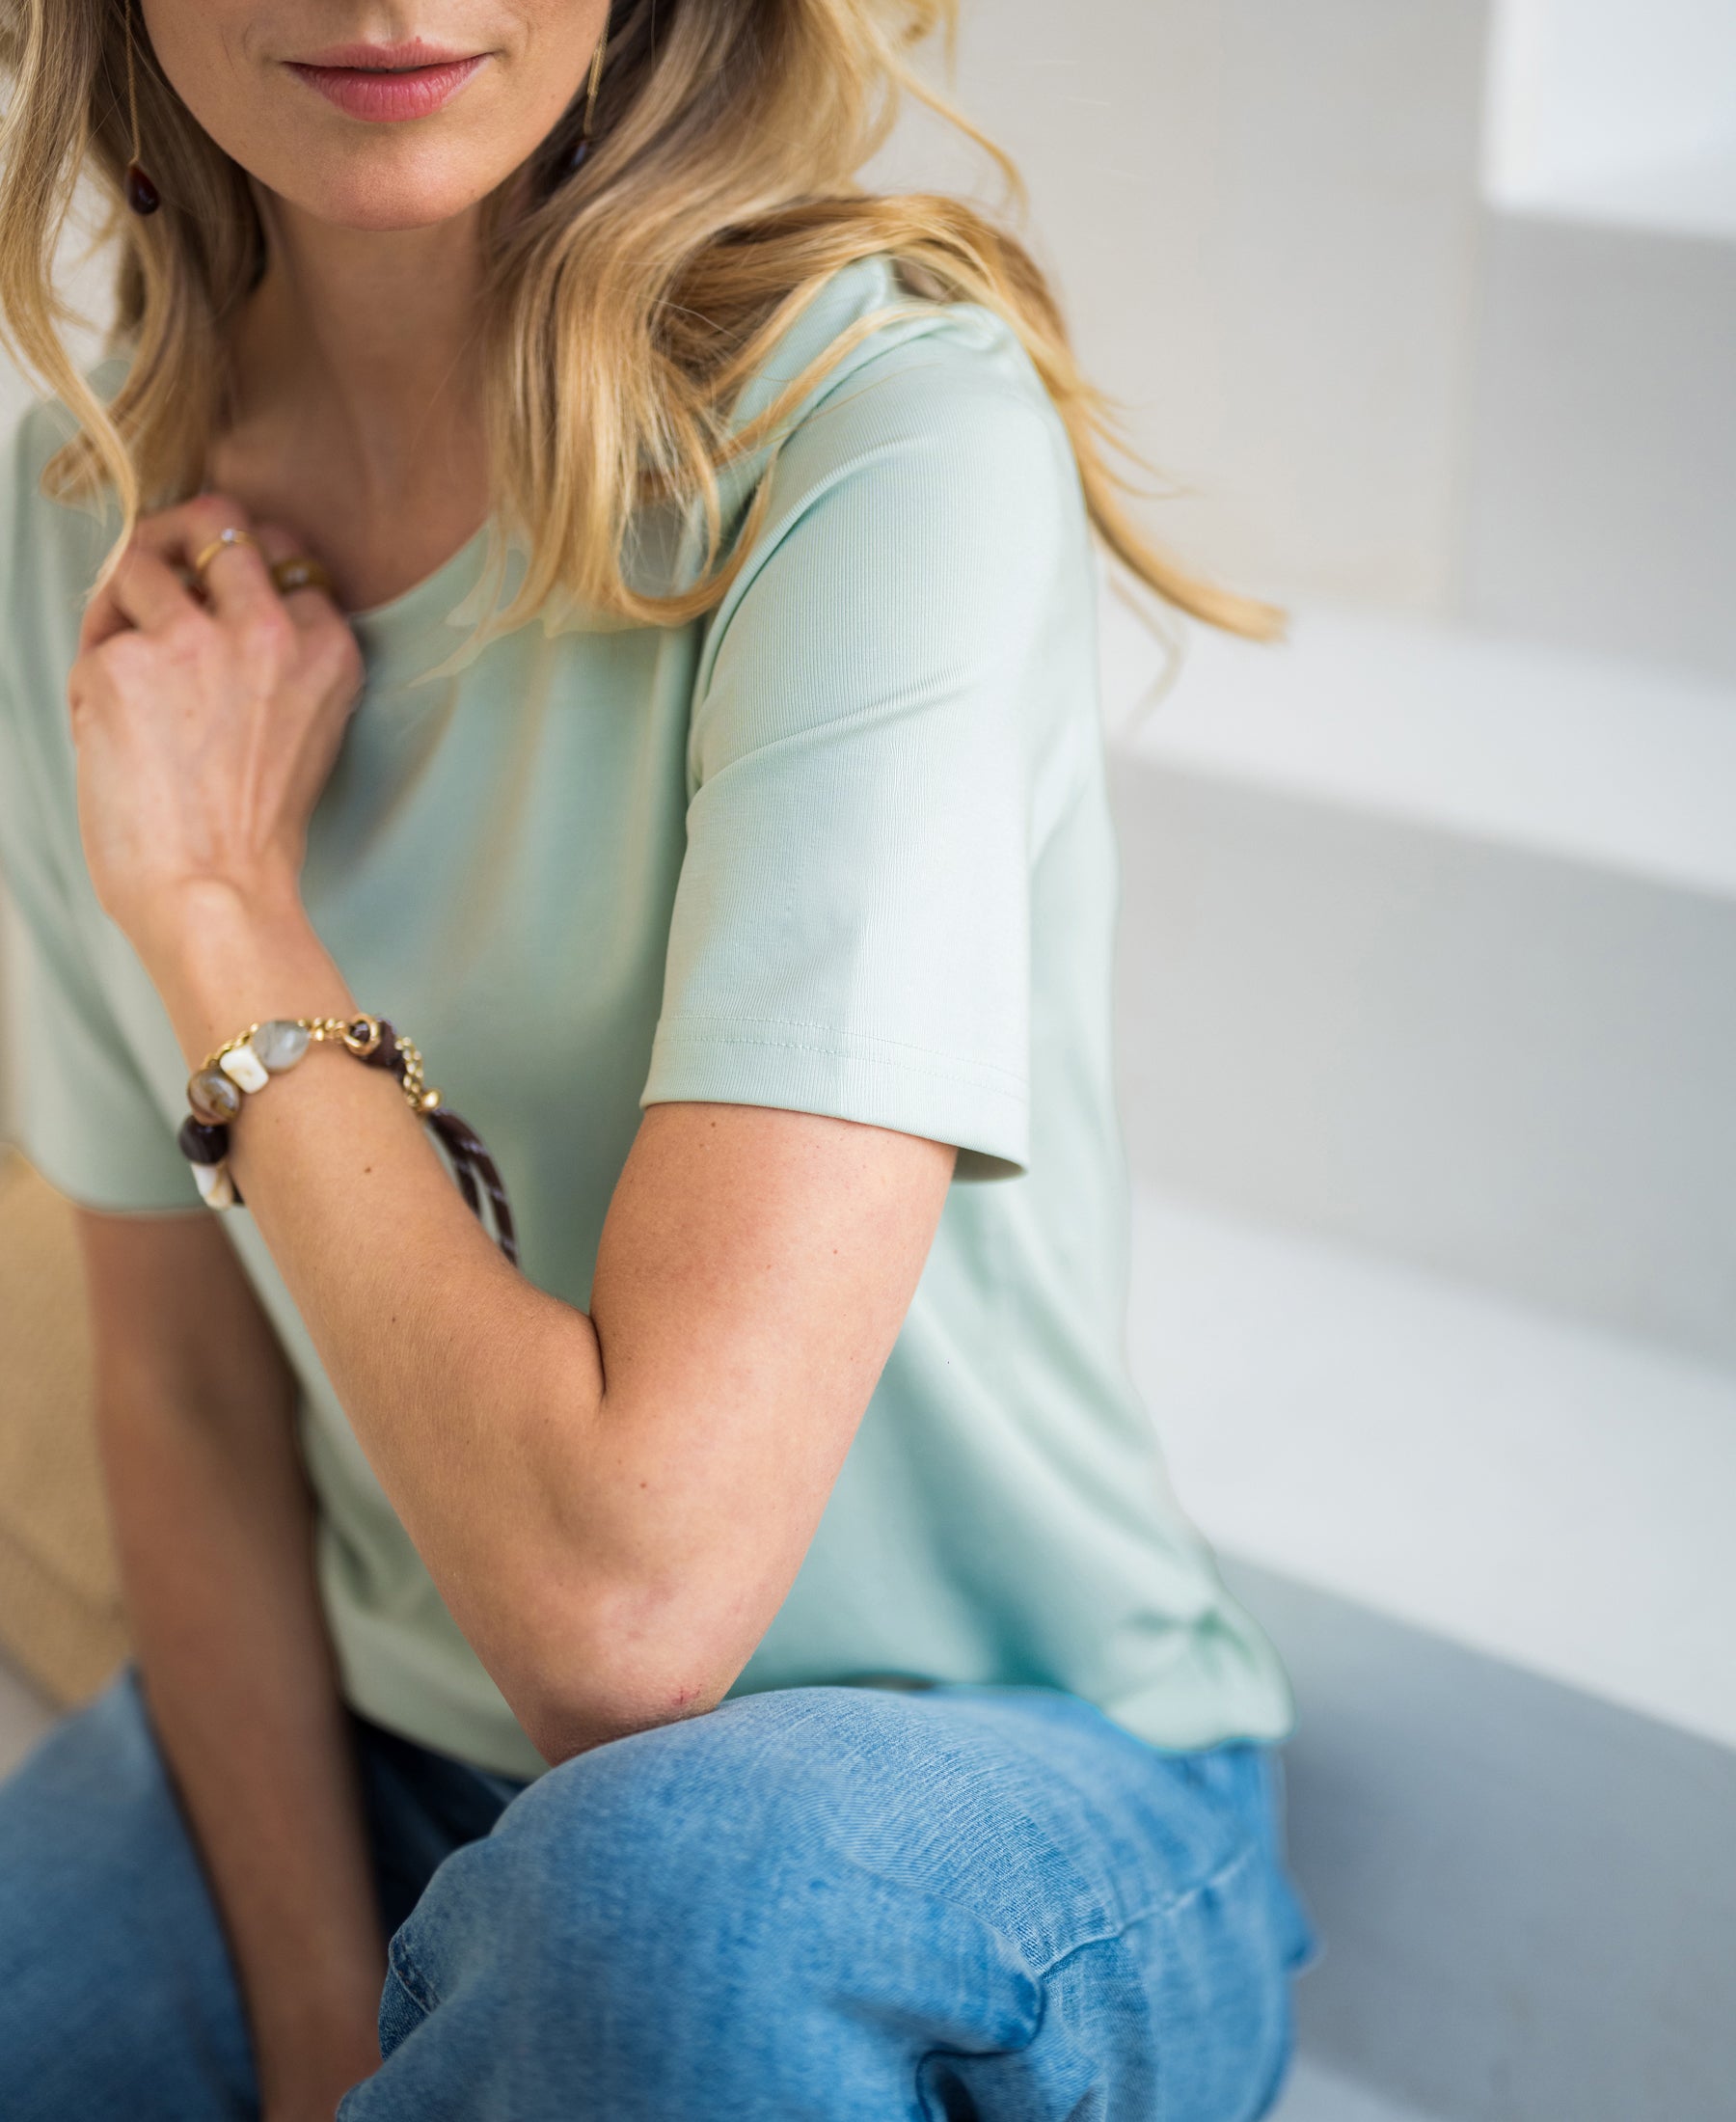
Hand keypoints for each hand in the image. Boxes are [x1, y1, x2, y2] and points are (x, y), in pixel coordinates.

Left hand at [66, 494, 362, 981]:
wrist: (215, 892)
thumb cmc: (253, 834)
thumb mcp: (306, 730)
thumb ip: (279, 659)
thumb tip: (207, 597)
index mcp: (326, 649)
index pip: (287, 556)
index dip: (242, 570)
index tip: (221, 591)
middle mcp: (269, 629)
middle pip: (218, 521)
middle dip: (180, 537)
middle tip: (160, 568)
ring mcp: (194, 640)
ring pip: (142, 566)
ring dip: (124, 607)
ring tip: (127, 670)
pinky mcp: (124, 662)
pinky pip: (95, 637)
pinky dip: (92, 675)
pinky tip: (108, 731)